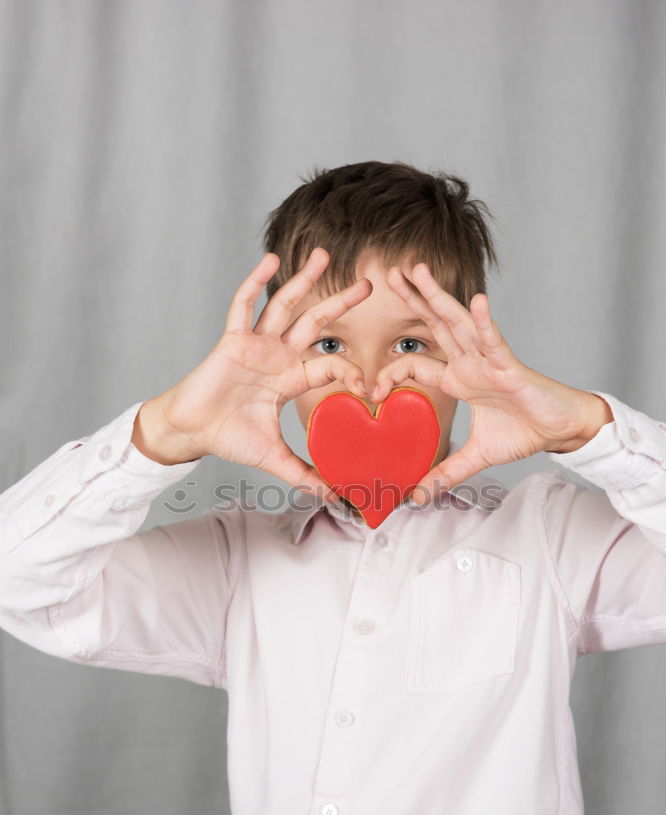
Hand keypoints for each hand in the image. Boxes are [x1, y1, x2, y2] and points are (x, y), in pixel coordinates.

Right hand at [154, 248, 371, 494]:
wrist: (191, 433)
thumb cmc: (228, 438)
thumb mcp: (274, 459)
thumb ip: (306, 475)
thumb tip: (339, 499)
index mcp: (290, 378)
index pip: (330, 362)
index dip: (352, 370)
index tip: (370, 385)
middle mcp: (277, 355)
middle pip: (315, 322)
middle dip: (340, 302)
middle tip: (368, 284)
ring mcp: (254, 344)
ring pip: (284, 306)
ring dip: (303, 280)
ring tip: (323, 256)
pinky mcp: (231, 340)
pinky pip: (243, 306)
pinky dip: (256, 282)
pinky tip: (270, 262)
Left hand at [370, 262, 610, 500]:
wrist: (561, 430)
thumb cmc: (524, 432)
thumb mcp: (476, 456)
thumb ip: (446, 473)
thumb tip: (417, 497)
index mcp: (459, 378)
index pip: (416, 365)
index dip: (391, 374)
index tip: (369, 392)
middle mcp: (470, 363)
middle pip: (435, 325)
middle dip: (413, 299)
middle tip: (390, 274)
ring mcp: (489, 360)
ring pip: (457, 323)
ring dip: (437, 296)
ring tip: (417, 271)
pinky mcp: (511, 366)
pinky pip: (494, 340)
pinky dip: (484, 321)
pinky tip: (476, 300)